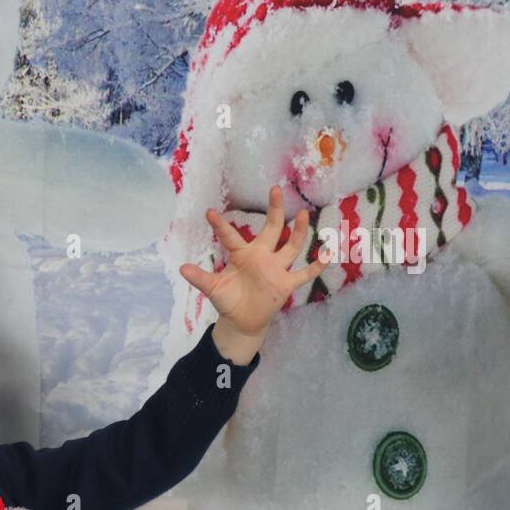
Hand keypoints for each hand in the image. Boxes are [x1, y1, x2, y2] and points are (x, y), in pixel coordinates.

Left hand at [179, 184, 330, 336]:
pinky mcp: (286, 284)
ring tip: (302, 213)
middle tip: (275, 189)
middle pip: (272, 229)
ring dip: (298, 232)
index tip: (209, 213)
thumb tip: (181, 269)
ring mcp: (276, 269)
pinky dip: (316, 266)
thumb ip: (200, 278)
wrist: (243, 320)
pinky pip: (304, 274)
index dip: (220, 226)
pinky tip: (328, 253)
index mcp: (242, 255)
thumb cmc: (229, 299)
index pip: (231, 237)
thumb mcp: (213, 289)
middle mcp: (262, 257)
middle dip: (274, 211)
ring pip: (291, 246)